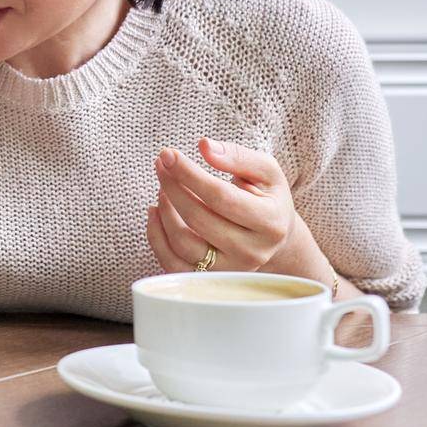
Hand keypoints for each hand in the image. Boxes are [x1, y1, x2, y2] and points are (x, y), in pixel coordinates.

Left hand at [145, 138, 298, 272]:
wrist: (271, 235)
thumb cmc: (265, 196)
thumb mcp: (265, 171)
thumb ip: (238, 156)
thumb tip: (205, 146)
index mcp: (270, 223)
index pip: (220, 197)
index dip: (189, 174)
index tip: (169, 154)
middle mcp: (253, 252)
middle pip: (198, 219)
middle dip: (173, 187)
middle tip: (161, 164)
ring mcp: (230, 270)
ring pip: (182, 244)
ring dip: (164, 211)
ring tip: (162, 186)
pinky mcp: (208, 280)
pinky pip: (172, 263)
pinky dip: (156, 236)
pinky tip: (155, 211)